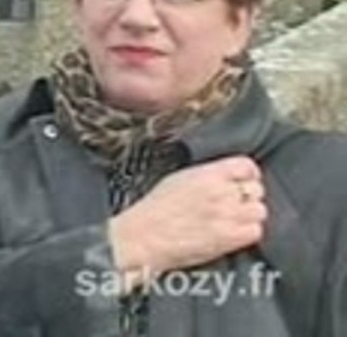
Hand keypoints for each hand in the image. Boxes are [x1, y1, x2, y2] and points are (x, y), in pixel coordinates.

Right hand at [108, 155, 266, 289]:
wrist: (144, 236)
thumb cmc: (154, 210)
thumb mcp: (178, 179)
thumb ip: (206, 177)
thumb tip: (224, 180)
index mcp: (206, 174)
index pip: (246, 166)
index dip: (248, 175)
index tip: (245, 181)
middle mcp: (220, 192)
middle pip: (256, 190)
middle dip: (247, 197)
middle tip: (235, 205)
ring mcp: (227, 215)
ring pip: (260, 211)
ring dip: (249, 216)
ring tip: (233, 221)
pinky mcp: (228, 238)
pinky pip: (255, 231)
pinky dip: (247, 233)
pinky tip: (233, 234)